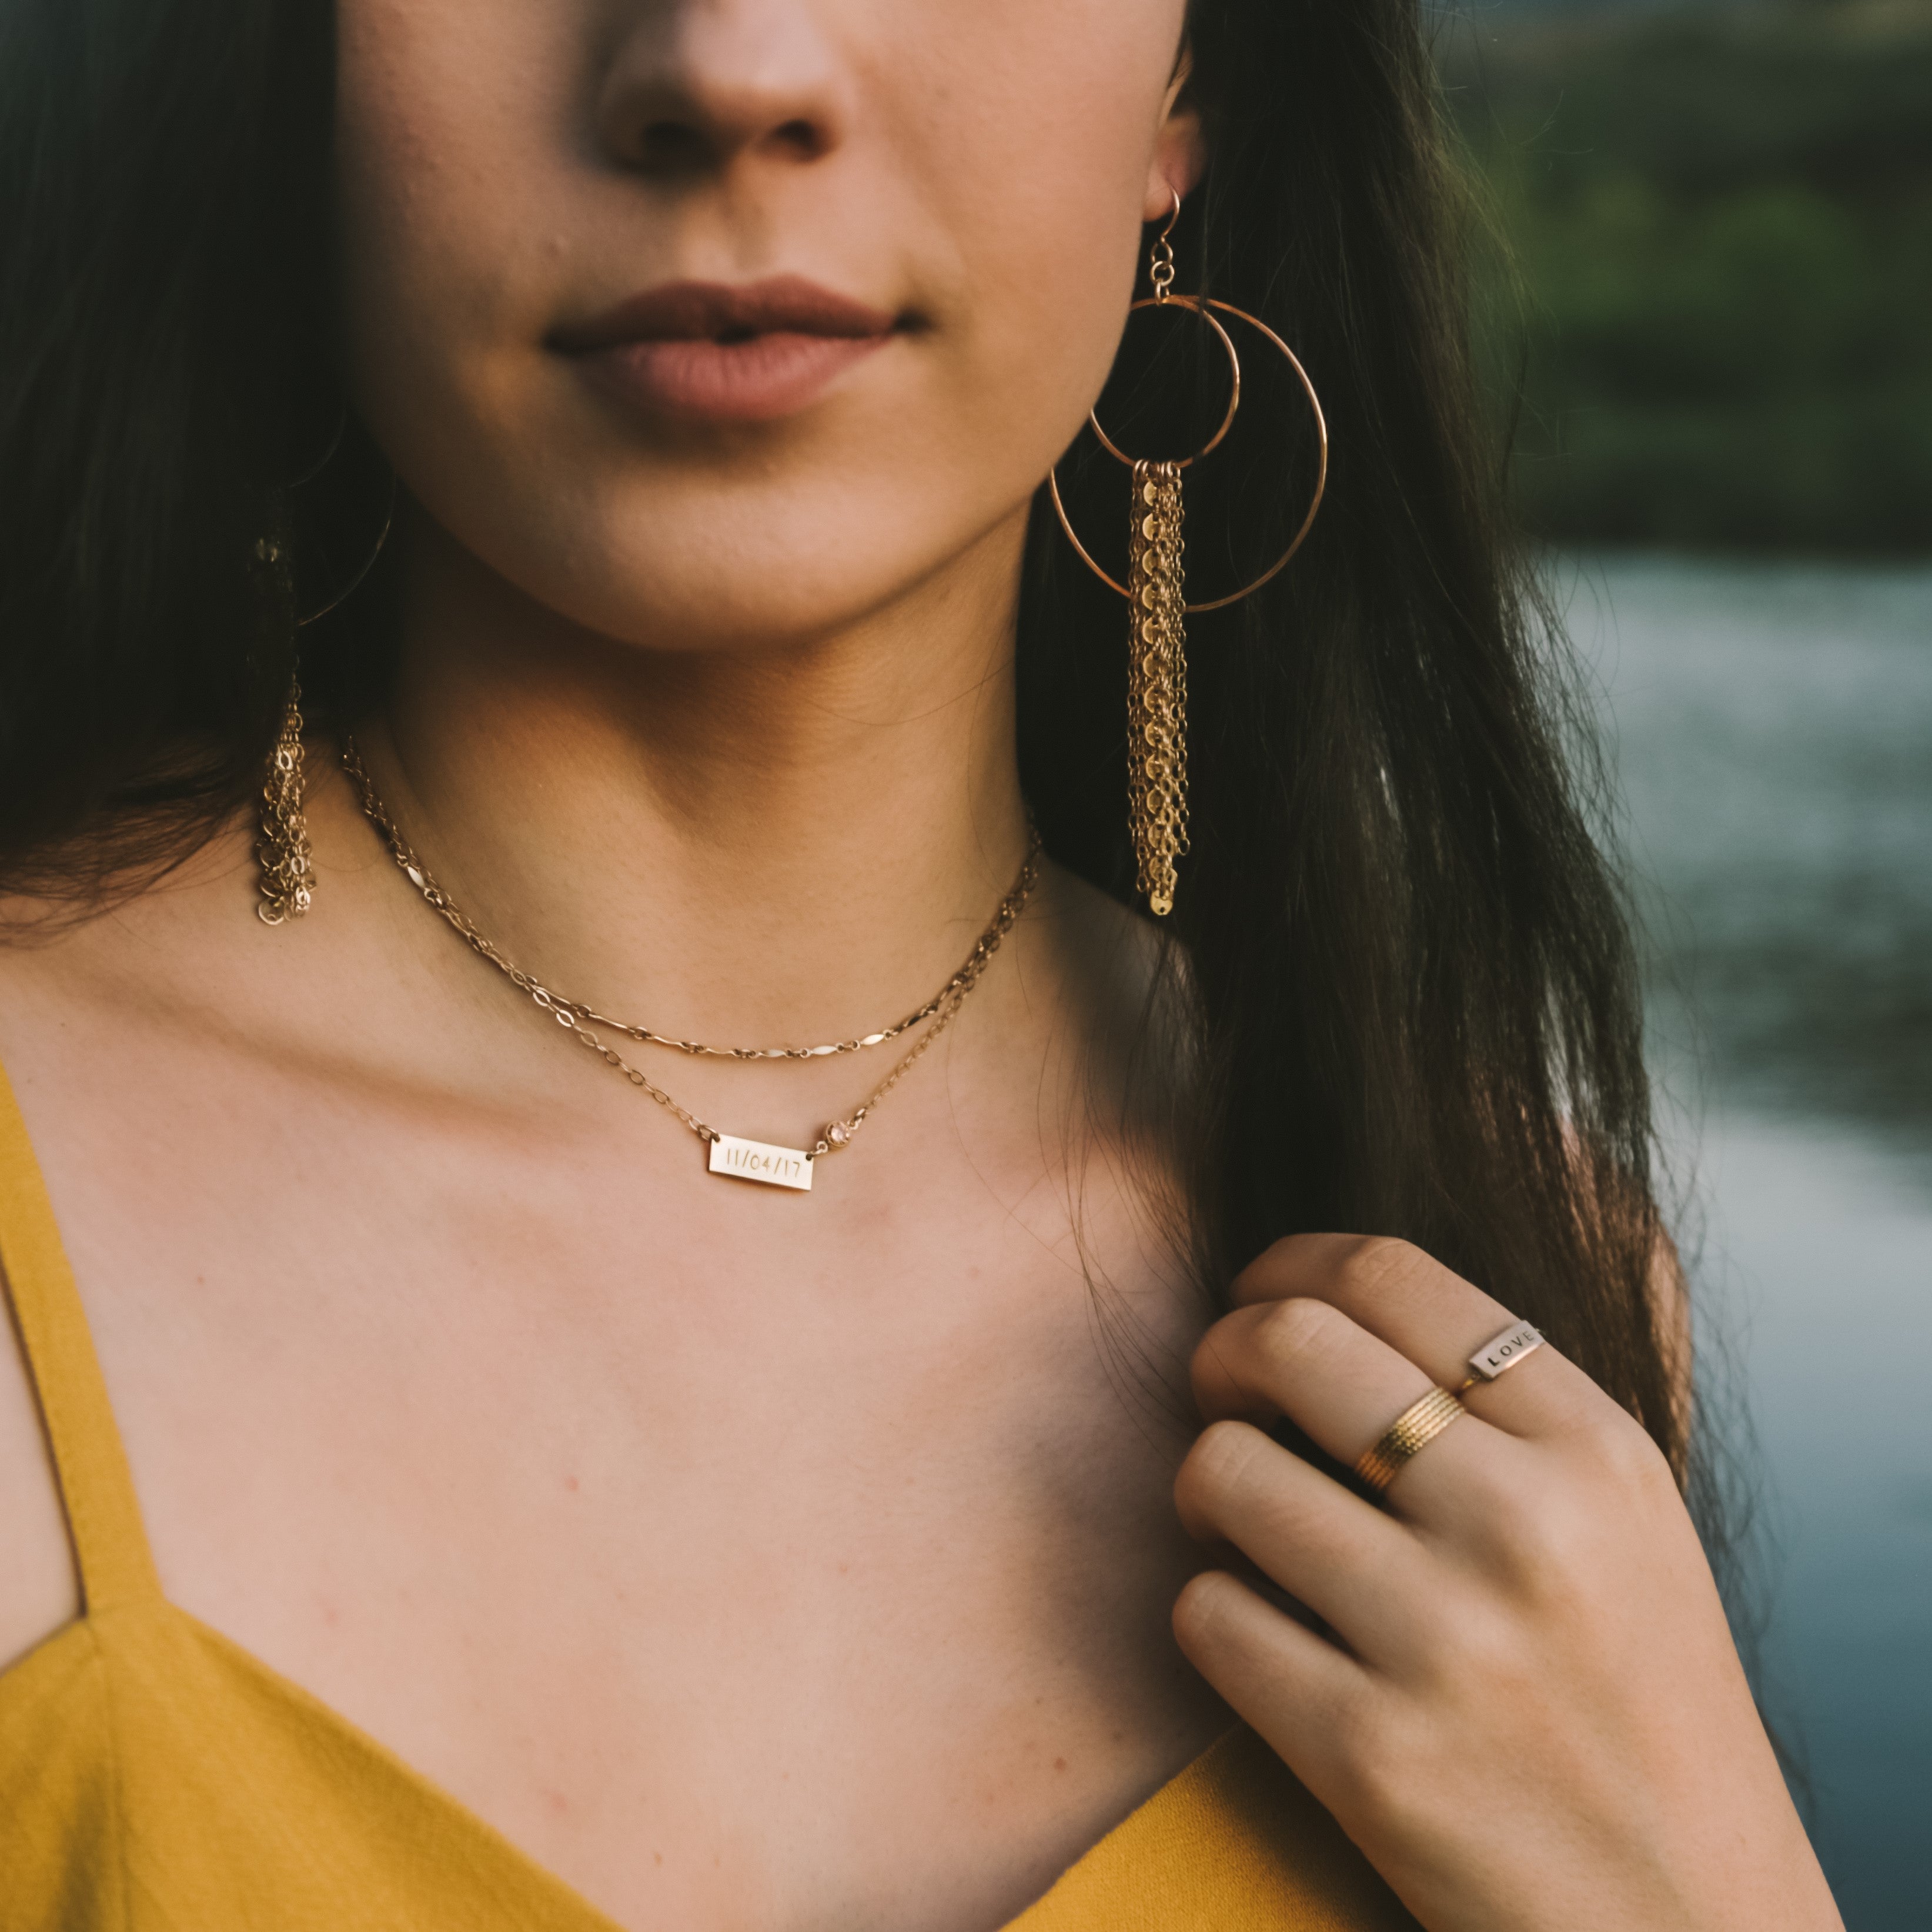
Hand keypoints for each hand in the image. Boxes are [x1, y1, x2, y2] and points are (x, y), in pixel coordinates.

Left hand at [1171, 1234, 1840, 1931]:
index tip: (1257, 1292)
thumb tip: (1323, 1304)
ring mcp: (1447, 1643)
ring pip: (1225, 1470)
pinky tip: (1256, 1629)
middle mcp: (1527, 1529)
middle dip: (1221, 1352)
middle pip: (1293, 1343)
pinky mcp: (1371, 1757)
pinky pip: (1208, 1615)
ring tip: (1233, 1521)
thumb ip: (1505, 1408)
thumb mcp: (1624, 1521)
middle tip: (1221, 1394)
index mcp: (1596, 1452)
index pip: (1391, 1274)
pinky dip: (1209, 1612)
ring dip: (1201, 1485)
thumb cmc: (1634, 1702)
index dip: (1288, 1263)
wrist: (1687, 1925)